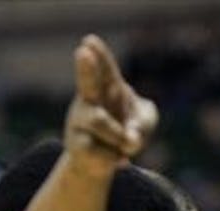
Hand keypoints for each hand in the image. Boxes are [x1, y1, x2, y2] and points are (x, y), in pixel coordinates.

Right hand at [63, 34, 158, 165]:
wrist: (103, 159)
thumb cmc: (125, 130)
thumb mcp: (144, 123)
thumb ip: (143, 126)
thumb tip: (130, 140)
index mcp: (107, 87)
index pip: (105, 69)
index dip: (99, 56)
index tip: (89, 41)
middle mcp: (88, 101)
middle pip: (87, 84)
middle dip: (86, 69)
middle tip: (82, 53)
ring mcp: (79, 121)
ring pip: (100, 122)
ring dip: (119, 135)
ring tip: (126, 145)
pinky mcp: (76, 144)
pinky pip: (102, 151)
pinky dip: (115, 157)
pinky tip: (114, 158)